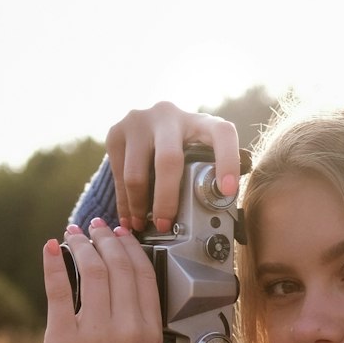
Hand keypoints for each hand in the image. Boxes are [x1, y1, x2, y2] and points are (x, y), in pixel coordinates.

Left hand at [40, 218, 162, 342]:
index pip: (144, 274)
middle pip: (119, 265)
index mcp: (150, 333)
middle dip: (104, 238)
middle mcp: (127, 328)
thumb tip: (114, 287)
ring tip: (71, 234)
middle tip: (94, 226)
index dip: (130, 247)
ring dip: (79, 245)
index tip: (119, 233)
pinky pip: (60, 289)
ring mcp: (95, 332)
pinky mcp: (63, 339)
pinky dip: (52, 264)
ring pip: (91, 270)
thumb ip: (132, 326)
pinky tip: (49, 249)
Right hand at [106, 101, 241, 231]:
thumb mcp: (199, 152)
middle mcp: (169, 115)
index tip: (227, 191)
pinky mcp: (116, 133)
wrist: (146, 125)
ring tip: (142, 226)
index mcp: (201, 121)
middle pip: (168, 160)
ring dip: (139, 206)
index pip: (221, 134)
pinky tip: (129, 218)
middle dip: (166, 199)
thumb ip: (207, 174)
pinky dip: (123, 202)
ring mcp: (139, 121)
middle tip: (165, 225)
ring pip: (136, 172)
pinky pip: (118, 175)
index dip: (227, 161)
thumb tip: (213, 219)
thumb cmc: (181, 147)